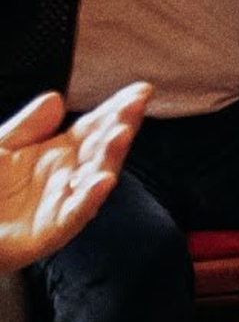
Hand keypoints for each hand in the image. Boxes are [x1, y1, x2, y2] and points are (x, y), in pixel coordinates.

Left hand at [0, 82, 148, 269]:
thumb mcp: (0, 148)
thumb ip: (27, 125)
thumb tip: (56, 98)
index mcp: (59, 154)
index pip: (95, 127)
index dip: (117, 108)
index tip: (141, 90)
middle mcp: (69, 177)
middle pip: (101, 148)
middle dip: (121, 125)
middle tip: (136, 105)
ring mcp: (64, 203)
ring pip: (96, 179)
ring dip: (111, 158)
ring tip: (122, 134)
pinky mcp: (51, 231)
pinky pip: (75, 214)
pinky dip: (90, 199)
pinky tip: (102, 181)